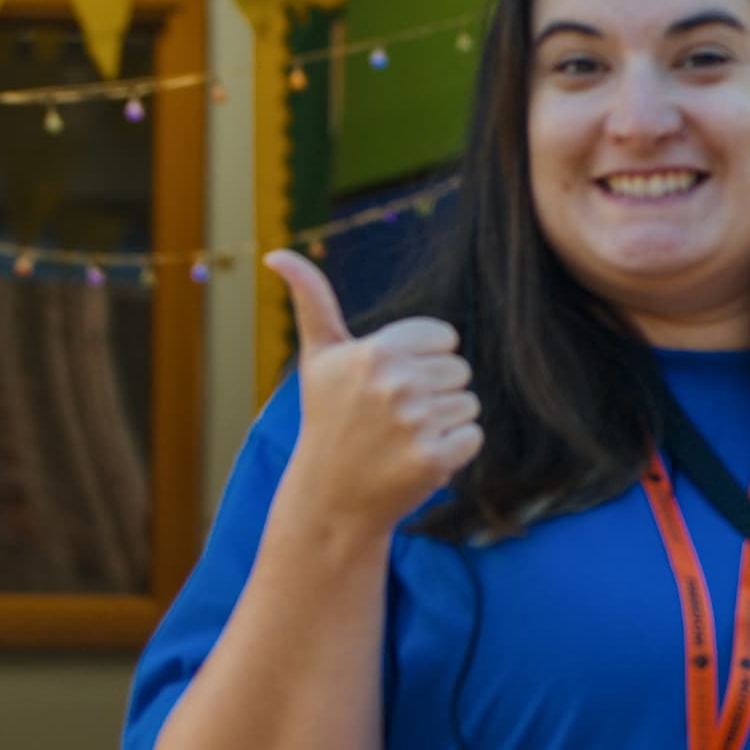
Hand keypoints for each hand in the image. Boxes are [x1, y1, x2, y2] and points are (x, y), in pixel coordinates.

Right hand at [263, 245, 480, 542]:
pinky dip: (454, 450)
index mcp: (376, 351)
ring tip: (404, 437)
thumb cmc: (328, 419)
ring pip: (469, 403)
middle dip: (435, 391)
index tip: (390, 383)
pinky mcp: (433, 458)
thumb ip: (311, 299)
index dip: (423, 360)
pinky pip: (473, 437)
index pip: (444, 337)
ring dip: (445, 422)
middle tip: (395, 416)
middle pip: (460, 370)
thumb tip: (277, 252)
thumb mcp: (318, 357)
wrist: (331, 497)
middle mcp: (395, 383)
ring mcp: (415, 423)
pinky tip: (417, 458)